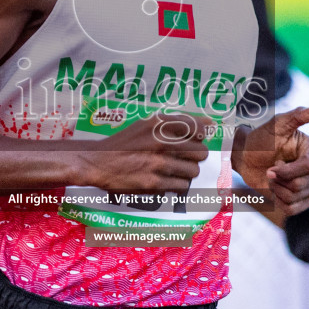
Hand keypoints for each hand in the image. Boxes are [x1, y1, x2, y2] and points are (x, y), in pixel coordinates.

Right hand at [79, 112, 210, 197]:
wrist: (98, 162)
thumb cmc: (125, 143)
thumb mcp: (146, 124)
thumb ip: (176, 122)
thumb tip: (209, 122)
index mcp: (159, 124)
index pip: (198, 128)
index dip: (200, 137)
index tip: (195, 140)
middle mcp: (160, 142)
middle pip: (200, 152)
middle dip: (195, 157)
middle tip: (185, 158)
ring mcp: (158, 164)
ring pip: (193, 171)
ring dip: (187, 172)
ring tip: (173, 170)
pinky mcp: (154, 183)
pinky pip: (181, 186)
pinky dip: (176, 185)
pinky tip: (165, 180)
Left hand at [233, 105, 308, 219]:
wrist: (246, 157)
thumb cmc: (261, 139)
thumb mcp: (276, 125)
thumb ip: (297, 115)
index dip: (288, 170)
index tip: (273, 164)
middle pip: (304, 184)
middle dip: (280, 179)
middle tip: (270, 169)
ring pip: (297, 197)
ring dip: (277, 189)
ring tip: (271, 178)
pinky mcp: (301, 198)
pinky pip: (294, 209)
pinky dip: (279, 202)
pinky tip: (274, 190)